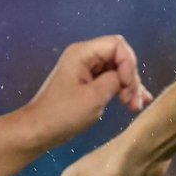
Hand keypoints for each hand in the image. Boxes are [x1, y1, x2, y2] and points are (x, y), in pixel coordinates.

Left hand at [22, 35, 151, 146]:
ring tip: (135, 106)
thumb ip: (115, 80)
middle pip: (119, 56)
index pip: (117, 45)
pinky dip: (123, 90)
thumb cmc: (64, 113)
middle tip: (134, 101)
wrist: (39, 130)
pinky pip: (111, 80)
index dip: (129, 64)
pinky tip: (135, 103)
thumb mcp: (94, 97)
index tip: (128, 87)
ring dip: (130, 87)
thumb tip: (126, 78)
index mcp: (83, 53)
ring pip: (118, 70)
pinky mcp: (88, 83)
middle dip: (131, 77)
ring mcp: (86, 69)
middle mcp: (85, 56)